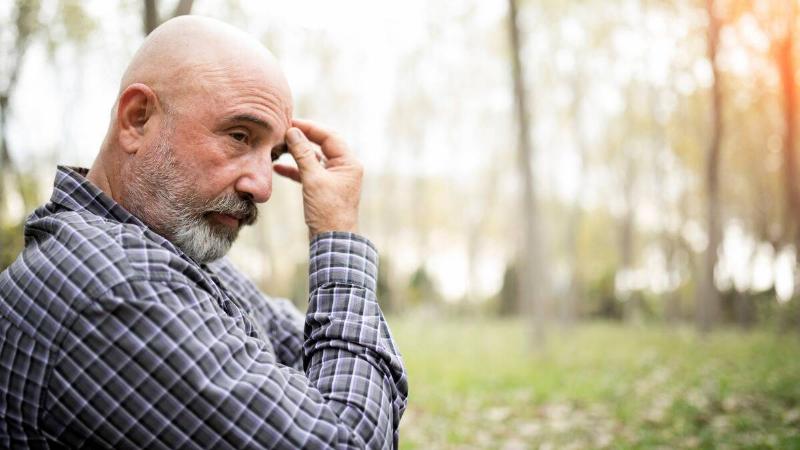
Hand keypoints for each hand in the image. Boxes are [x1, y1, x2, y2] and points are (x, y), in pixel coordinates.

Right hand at [274, 119, 362, 237]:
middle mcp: (344, 168)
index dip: (310, 127)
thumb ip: (303, 154)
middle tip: (283, 130)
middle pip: (322, 145)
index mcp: (348, 163)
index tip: (291, 122)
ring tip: (279, 146)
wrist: (331, 240)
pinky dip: (296, 169)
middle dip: (302, 138)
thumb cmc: (327, 210)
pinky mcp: (325, 188)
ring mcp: (335, 178)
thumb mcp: (313, 179)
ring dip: (297, 153)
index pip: (329, 136)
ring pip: (314, 158)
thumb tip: (293, 132)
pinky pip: (310, 172)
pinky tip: (278, 168)